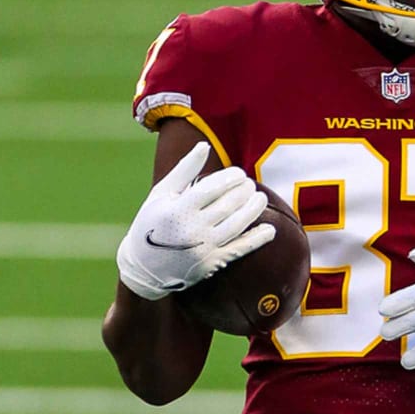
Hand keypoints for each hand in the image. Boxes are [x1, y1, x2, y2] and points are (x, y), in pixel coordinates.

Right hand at [116, 142, 274, 300]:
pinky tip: (269, 229)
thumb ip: (184, 169)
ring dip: (253, 210)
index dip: (230, 178)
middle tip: (250, 184)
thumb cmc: (152, 222)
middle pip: (228, 206)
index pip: (212, 188)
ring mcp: (203, 248)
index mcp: (177, 210)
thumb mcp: (161, 194)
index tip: (239, 173)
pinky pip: (239, 250)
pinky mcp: (212, 264)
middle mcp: (191, 230)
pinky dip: (257, 239)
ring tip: (261, 198)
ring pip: (237, 226)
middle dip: (244, 192)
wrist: (144, 268)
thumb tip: (204, 145)